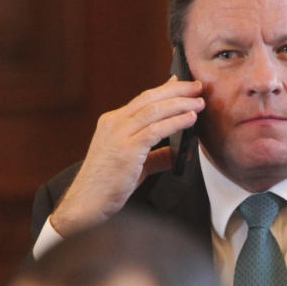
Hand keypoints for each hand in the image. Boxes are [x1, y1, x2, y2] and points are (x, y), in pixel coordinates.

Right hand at [50, 76, 204, 235]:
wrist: (87, 202)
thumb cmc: (108, 184)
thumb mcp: (136, 164)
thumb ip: (156, 156)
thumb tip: (179, 153)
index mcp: (113, 122)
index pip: (143, 99)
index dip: (166, 89)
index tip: (183, 83)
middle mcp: (114, 123)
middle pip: (150, 98)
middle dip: (177, 90)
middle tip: (198, 87)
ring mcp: (119, 135)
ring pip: (154, 110)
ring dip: (181, 104)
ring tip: (200, 103)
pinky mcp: (127, 150)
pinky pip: (156, 130)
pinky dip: (175, 122)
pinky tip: (190, 119)